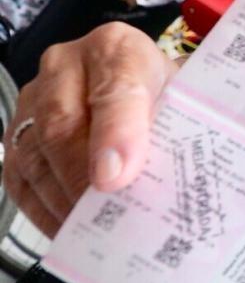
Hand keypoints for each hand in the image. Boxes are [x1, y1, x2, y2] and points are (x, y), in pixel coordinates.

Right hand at [2, 23, 175, 235]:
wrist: (149, 92)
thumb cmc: (168, 98)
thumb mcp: (187, 102)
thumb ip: (181, 128)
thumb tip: (165, 186)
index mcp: (117, 49)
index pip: (115, 87)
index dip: (116, 134)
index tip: (117, 178)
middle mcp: (66, 67)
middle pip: (62, 125)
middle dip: (83, 179)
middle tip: (105, 218)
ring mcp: (35, 100)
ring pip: (35, 154)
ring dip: (63, 201)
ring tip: (93, 233)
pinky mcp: (19, 135)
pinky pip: (19, 177)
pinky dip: (45, 210)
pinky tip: (70, 231)